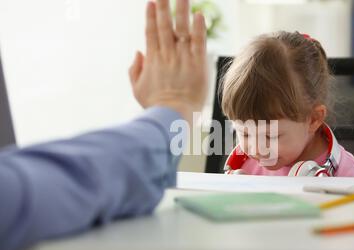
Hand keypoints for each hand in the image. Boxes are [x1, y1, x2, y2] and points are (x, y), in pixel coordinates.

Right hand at [129, 0, 207, 121]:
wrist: (173, 115)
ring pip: (182, 29)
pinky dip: (199, 28)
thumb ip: (135, 69)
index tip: (151, 2)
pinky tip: (199, 15)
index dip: (151, 16)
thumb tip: (138, 51)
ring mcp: (183, 58)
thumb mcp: (137, 89)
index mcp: (153, 59)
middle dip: (164, 6)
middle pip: (165, 25)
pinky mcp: (198, 64)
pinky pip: (199, 42)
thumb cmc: (155, 105)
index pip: (151, 32)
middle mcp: (167, 55)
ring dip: (182, 11)